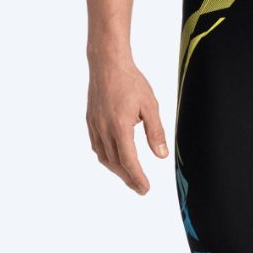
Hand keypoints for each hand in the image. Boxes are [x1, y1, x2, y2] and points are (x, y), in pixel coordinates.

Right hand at [86, 55, 168, 194]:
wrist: (108, 64)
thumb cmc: (131, 81)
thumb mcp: (150, 105)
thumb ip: (155, 132)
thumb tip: (161, 155)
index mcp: (120, 127)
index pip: (129, 161)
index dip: (137, 177)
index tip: (145, 188)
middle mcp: (104, 130)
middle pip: (116, 163)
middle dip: (128, 178)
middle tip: (140, 188)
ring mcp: (95, 126)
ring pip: (104, 157)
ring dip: (117, 170)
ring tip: (130, 176)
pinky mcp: (90, 121)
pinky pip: (97, 146)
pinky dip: (107, 157)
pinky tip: (114, 158)